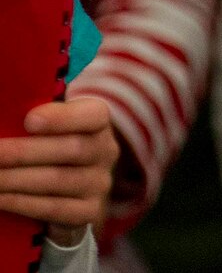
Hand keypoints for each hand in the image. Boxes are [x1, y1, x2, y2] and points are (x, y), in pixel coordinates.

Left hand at [0, 99, 118, 243]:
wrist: (69, 187)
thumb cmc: (49, 146)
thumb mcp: (48, 128)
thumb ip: (33, 121)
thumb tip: (5, 120)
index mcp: (98, 122)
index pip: (92, 115)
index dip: (62, 118)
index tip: (29, 121)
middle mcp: (106, 151)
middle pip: (71, 149)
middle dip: (24, 152)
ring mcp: (100, 183)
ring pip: (58, 180)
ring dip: (16, 180)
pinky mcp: (89, 211)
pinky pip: (54, 209)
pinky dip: (22, 203)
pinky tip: (0, 198)